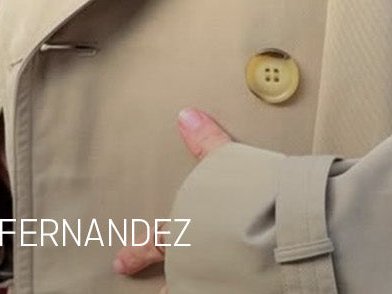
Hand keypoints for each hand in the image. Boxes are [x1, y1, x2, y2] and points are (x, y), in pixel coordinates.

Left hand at [112, 108, 233, 279]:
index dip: (137, 252)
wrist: (270, 231)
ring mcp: (210, 283)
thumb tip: (187, 116)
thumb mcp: (226, 162)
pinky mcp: (232, 292)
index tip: (120, 262)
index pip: (156, 241)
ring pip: (187, 292)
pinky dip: (216, 292)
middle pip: (170, 277)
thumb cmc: (247, 198)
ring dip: (180, 293)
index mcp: (187, 230)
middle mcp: (193, 261)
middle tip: (143, 283)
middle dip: (160, 283)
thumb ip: (207, 142)